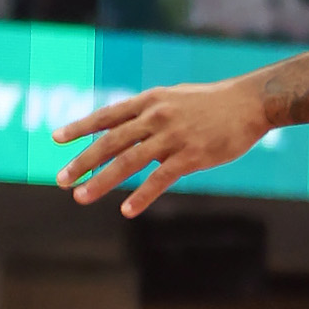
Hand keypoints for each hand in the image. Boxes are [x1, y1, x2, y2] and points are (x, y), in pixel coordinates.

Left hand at [55, 76, 272, 214]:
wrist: (251, 103)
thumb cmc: (214, 102)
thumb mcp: (176, 98)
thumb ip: (151, 113)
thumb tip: (128, 131)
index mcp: (150, 101)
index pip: (107, 115)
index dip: (80, 127)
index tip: (57, 139)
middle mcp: (156, 116)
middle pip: (110, 141)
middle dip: (82, 161)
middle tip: (61, 180)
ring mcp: (173, 136)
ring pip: (128, 161)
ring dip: (101, 181)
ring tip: (81, 196)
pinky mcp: (191, 155)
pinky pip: (160, 178)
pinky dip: (141, 195)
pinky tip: (127, 210)